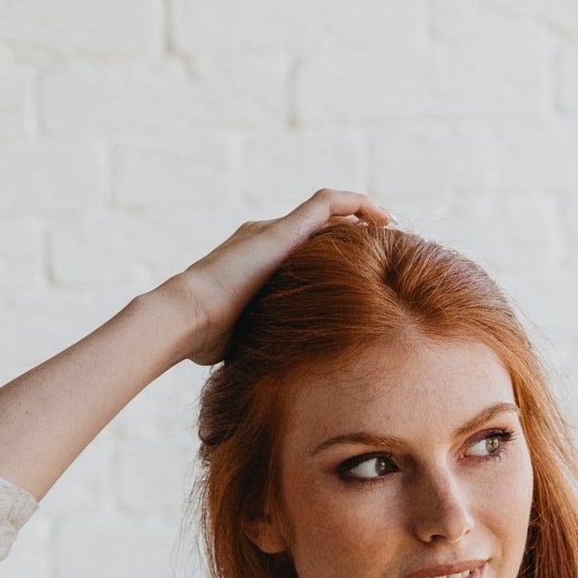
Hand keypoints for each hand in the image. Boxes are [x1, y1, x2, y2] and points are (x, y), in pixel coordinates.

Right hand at [169, 189, 394, 366]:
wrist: (188, 318)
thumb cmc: (209, 340)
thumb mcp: (249, 339)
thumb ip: (268, 340)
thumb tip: (278, 373)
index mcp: (258, 263)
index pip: (303, 251)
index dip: (332, 257)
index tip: (359, 273)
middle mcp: (265, 240)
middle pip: (317, 229)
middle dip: (351, 235)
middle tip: (383, 249)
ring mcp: (271, 232)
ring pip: (326, 212)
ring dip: (359, 215)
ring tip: (389, 225)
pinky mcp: (280, 230)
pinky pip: (326, 203)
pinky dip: (355, 203)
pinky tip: (382, 216)